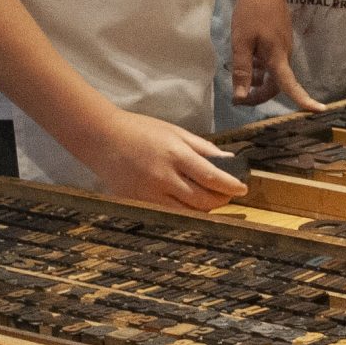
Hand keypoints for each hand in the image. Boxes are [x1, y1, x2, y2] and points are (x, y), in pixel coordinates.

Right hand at [80, 108, 247, 210]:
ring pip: (187, 212)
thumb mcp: (175, 132)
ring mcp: (150, 193)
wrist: (102, 138)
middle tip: (228, 195)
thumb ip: (202, 148)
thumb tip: (228, 161)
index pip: (211, 177)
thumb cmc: (141, 130)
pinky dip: (184, 212)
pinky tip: (190, 205)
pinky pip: (168, 214)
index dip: (231, 186)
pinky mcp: (139, 203)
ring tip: (212, 200)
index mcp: (175, 155)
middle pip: (202, 200)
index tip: (243, 189)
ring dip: (204, 209)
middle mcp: (164, 177)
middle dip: (221, 200)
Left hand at [227, 0, 321, 112]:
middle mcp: (285, 52)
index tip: (318, 112)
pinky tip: (247, 58)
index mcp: (278, 56)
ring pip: (273, 70)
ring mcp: (284, 43)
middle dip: (260, 94)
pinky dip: (260, 65)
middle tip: (239, 98)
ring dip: (259, 79)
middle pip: (277, 82)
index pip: (291, 85)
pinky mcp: (280, 36)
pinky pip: (272, 58)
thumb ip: (242, 70)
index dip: (303, 100)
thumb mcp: (241, 42)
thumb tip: (241, 96)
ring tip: (238, 78)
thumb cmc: (251, 11)